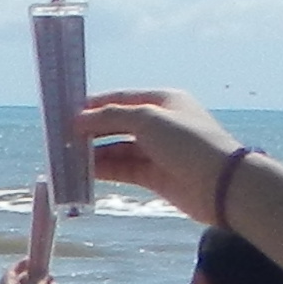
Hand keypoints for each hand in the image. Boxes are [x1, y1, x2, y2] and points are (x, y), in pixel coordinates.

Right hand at [81, 88, 246, 217]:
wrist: (220, 184)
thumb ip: (110, 117)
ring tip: (67, 157)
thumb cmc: (187, 142)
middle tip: (61, 137)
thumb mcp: (147, 119)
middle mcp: (160, 124)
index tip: (66, 112)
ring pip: (118, 149)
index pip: (121, 99)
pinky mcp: (155, 176)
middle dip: (91, 130)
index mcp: (163, 101)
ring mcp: (157, 151)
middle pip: (117, 124)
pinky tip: (83, 172)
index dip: (94, 105)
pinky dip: (104, 169)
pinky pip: (123, 169)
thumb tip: (78, 119)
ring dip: (94, 152)